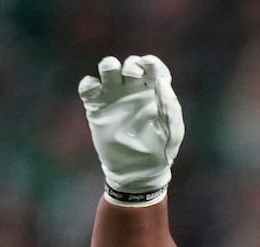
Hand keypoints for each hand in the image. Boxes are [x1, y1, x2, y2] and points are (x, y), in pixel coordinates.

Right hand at [78, 54, 184, 205]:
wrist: (138, 171)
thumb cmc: (160, 151)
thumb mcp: (172, 130)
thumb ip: (169, 105)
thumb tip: (162, 81)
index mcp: (155, 93)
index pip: (153, 67)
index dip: (150, 62)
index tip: (149, 67)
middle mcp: (134, 91)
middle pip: (130, 64)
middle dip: (131, 64)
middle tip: (132, 75)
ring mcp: (114, 97)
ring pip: (108, 68)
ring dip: (109, 65)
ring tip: (112, 73)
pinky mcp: (96, 107)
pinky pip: (88, 86)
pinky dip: (89, 83)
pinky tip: (95, 91)